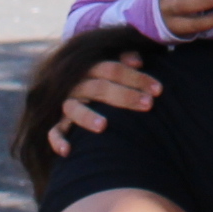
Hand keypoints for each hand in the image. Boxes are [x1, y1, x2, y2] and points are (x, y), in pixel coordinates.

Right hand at [44, 52, 160, 158]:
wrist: (82, 94)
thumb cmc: (109, 83)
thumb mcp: (115, 69)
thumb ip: (125, 61)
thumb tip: (138, 60)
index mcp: (92, 69)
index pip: (114, 69)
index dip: (136, 78)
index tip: (158, 90)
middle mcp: (78, 86)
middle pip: (99, 87)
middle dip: (125, 96)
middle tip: (148, 104)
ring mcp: (67, 105)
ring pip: (73, 108)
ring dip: (87, 116)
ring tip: (104, 126)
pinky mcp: (58, 124)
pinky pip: (54, 132)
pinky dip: (58, 141)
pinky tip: (68, 151)